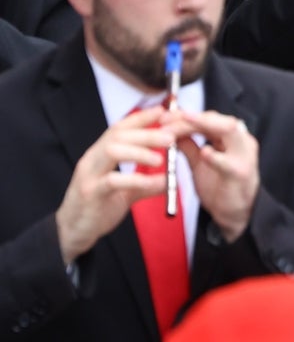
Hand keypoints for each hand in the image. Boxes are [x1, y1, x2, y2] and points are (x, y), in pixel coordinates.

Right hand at [55, 108, 182, 264]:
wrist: (72, 232)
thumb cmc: (97, 207)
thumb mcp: (124, 193)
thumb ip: (145, 184)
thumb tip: (169, 179)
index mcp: (99, 154)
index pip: (118, 128)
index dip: (140, 118)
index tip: (162, 111)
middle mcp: (92, 160)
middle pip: (118, 136)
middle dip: (146, 133)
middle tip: (170, 138)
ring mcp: (89, 176)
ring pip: (112, 152)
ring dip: (139, 152)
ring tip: (160, 160)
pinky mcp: (90, 194)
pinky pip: (112, 181)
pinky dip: (135, 180)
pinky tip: (152, 183)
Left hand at [175, 111, 258, 242]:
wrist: (236, 213)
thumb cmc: (221, 185)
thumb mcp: (201, 162)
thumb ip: (189, 145)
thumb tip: (171, 130)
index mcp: (230, 136)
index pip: (208, 117)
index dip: (185, 115)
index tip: (164, 116)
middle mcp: (240, 140)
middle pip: (216, 119)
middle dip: (191, 117)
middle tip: (167, 120)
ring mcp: (243, 155)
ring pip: (228, 130)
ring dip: (204, 124)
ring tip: (184, 123)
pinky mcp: (241, 173)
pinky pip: (228, 163)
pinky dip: (216, 157)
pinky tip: (204, 153)